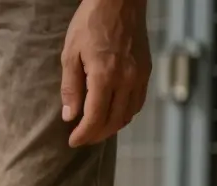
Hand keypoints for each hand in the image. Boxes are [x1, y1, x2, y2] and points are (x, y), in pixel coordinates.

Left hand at [60, 0, 151, 147]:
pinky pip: (138, 101)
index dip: (84, 134)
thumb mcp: (70, 54)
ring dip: (112, 127)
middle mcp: (127, 78)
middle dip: (96, 135)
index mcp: (105, 76)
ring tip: (94, 130)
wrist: (119, 1)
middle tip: (81, 139)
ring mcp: (140, 74)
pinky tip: (112, 114)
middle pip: (114, 121)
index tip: (72, 142)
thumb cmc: (90, 24)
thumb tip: (70, 116)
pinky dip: (125, 113)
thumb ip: (70, 88)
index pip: (95, 118)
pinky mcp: (146, 69)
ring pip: (129, 114)